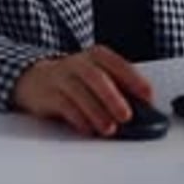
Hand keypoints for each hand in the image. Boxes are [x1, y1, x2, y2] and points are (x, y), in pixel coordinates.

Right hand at [12, 45, 153, 136]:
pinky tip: (88, 128)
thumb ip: (118, 88)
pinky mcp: (47, 93)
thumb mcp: (98, 76)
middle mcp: (79, 63)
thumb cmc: (76, 80)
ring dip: (96, 112)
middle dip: (113, 97)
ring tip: (109, 128)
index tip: (148, 96)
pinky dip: (78, 118)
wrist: (36, 79)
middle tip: (126, 115)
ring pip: (79, 91)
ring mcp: (61, 77)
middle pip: (96, 77)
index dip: (133, 79)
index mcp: (97, 56)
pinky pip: (63, 105)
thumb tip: (143, 109)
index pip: (117, 64)